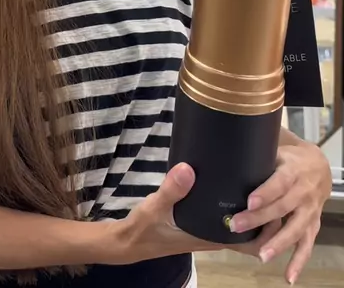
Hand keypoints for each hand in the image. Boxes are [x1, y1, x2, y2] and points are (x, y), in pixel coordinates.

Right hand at [109, 163, 268, 265]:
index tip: (279, 201)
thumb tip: (188, 169)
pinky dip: (236, 205)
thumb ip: (171, 189)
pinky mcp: (200, 222)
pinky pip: (227, 217)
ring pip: (242, 224)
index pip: (253, 242)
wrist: (131, 240)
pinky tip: (234, 183)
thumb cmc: (146, 228)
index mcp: (212, 236)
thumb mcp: (156, 207)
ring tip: (260, 179)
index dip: (271, 227)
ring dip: (255, 209)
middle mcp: (215, 235)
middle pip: (254, 232)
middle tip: (276, 183)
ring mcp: (208, 229)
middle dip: (269, 214)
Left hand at [226, 141, 331, 283]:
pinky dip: (299, 262)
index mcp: (293, 170)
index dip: (266, 192)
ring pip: (295, 229)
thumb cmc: (288, 157)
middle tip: (237, 226)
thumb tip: (223, 157)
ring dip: (279, 244)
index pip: (280, 182)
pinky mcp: (312, 224)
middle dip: (259, 219)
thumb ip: (256, 157)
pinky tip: (288, 277)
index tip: (250, 202)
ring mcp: (310, 210)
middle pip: (282, 207)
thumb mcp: (276, 150)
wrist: (318, 166)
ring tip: (262, 256)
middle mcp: (303, 192)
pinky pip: (306, 245)